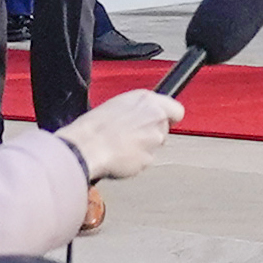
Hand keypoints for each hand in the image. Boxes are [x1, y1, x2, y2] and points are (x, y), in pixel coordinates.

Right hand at [52, 87, 183, 183]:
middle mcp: (155, 117)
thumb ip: (139, 109)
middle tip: (131, 136)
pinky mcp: (149, 158)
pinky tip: (120, 156)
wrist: (85, 146)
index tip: (164, 122)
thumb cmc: (95, 126)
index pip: (176, 110)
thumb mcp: (119, 105)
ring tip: (121, 147)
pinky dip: (135, 162)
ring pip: (155, 146)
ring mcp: (154, 138)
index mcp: (147, 100)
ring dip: (143, 148)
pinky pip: (144, 161)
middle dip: (151, 134)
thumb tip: (144, 114)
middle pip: (165, 129)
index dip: (170, 118)